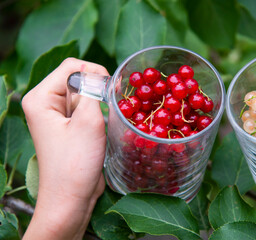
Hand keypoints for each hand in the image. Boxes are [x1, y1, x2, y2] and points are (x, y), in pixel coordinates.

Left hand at [22, 58, 108, 239]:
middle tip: (113, 102)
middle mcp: (45, 103)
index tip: (112, 89)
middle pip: (76, 78)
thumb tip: (98, 73)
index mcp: (40, 98)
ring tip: (108, 117)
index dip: (94, 72)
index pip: (70, 67)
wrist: (71, 197)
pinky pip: (84, 108)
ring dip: (98, 101)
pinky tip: (104, 123)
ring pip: (83, 93)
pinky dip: (97, 111)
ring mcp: (56, 116)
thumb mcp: (88, 121)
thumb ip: (92, 90)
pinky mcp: (68, 126)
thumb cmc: (76, 162)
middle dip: (97, 87)